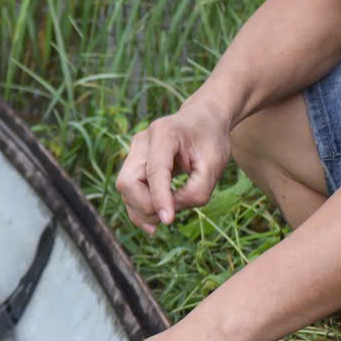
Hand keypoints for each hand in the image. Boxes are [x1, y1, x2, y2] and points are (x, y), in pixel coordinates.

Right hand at [115, 103, 233, 233]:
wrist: (203, 119)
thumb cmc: (211, 140)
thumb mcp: (215, 166)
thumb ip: (196, 191)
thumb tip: (169, 213)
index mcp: (165, 134)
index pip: (155, 171)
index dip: (159, 198)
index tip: (168, 221)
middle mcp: (143, 140)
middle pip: (128, 182)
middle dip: (145, 206)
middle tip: (169, 217)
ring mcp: (135, 150)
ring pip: (125, 189)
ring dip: (142, 210)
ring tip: (166, 217)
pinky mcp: (134, 162)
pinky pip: (129, 190)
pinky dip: (139, 208)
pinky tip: (154, 220)